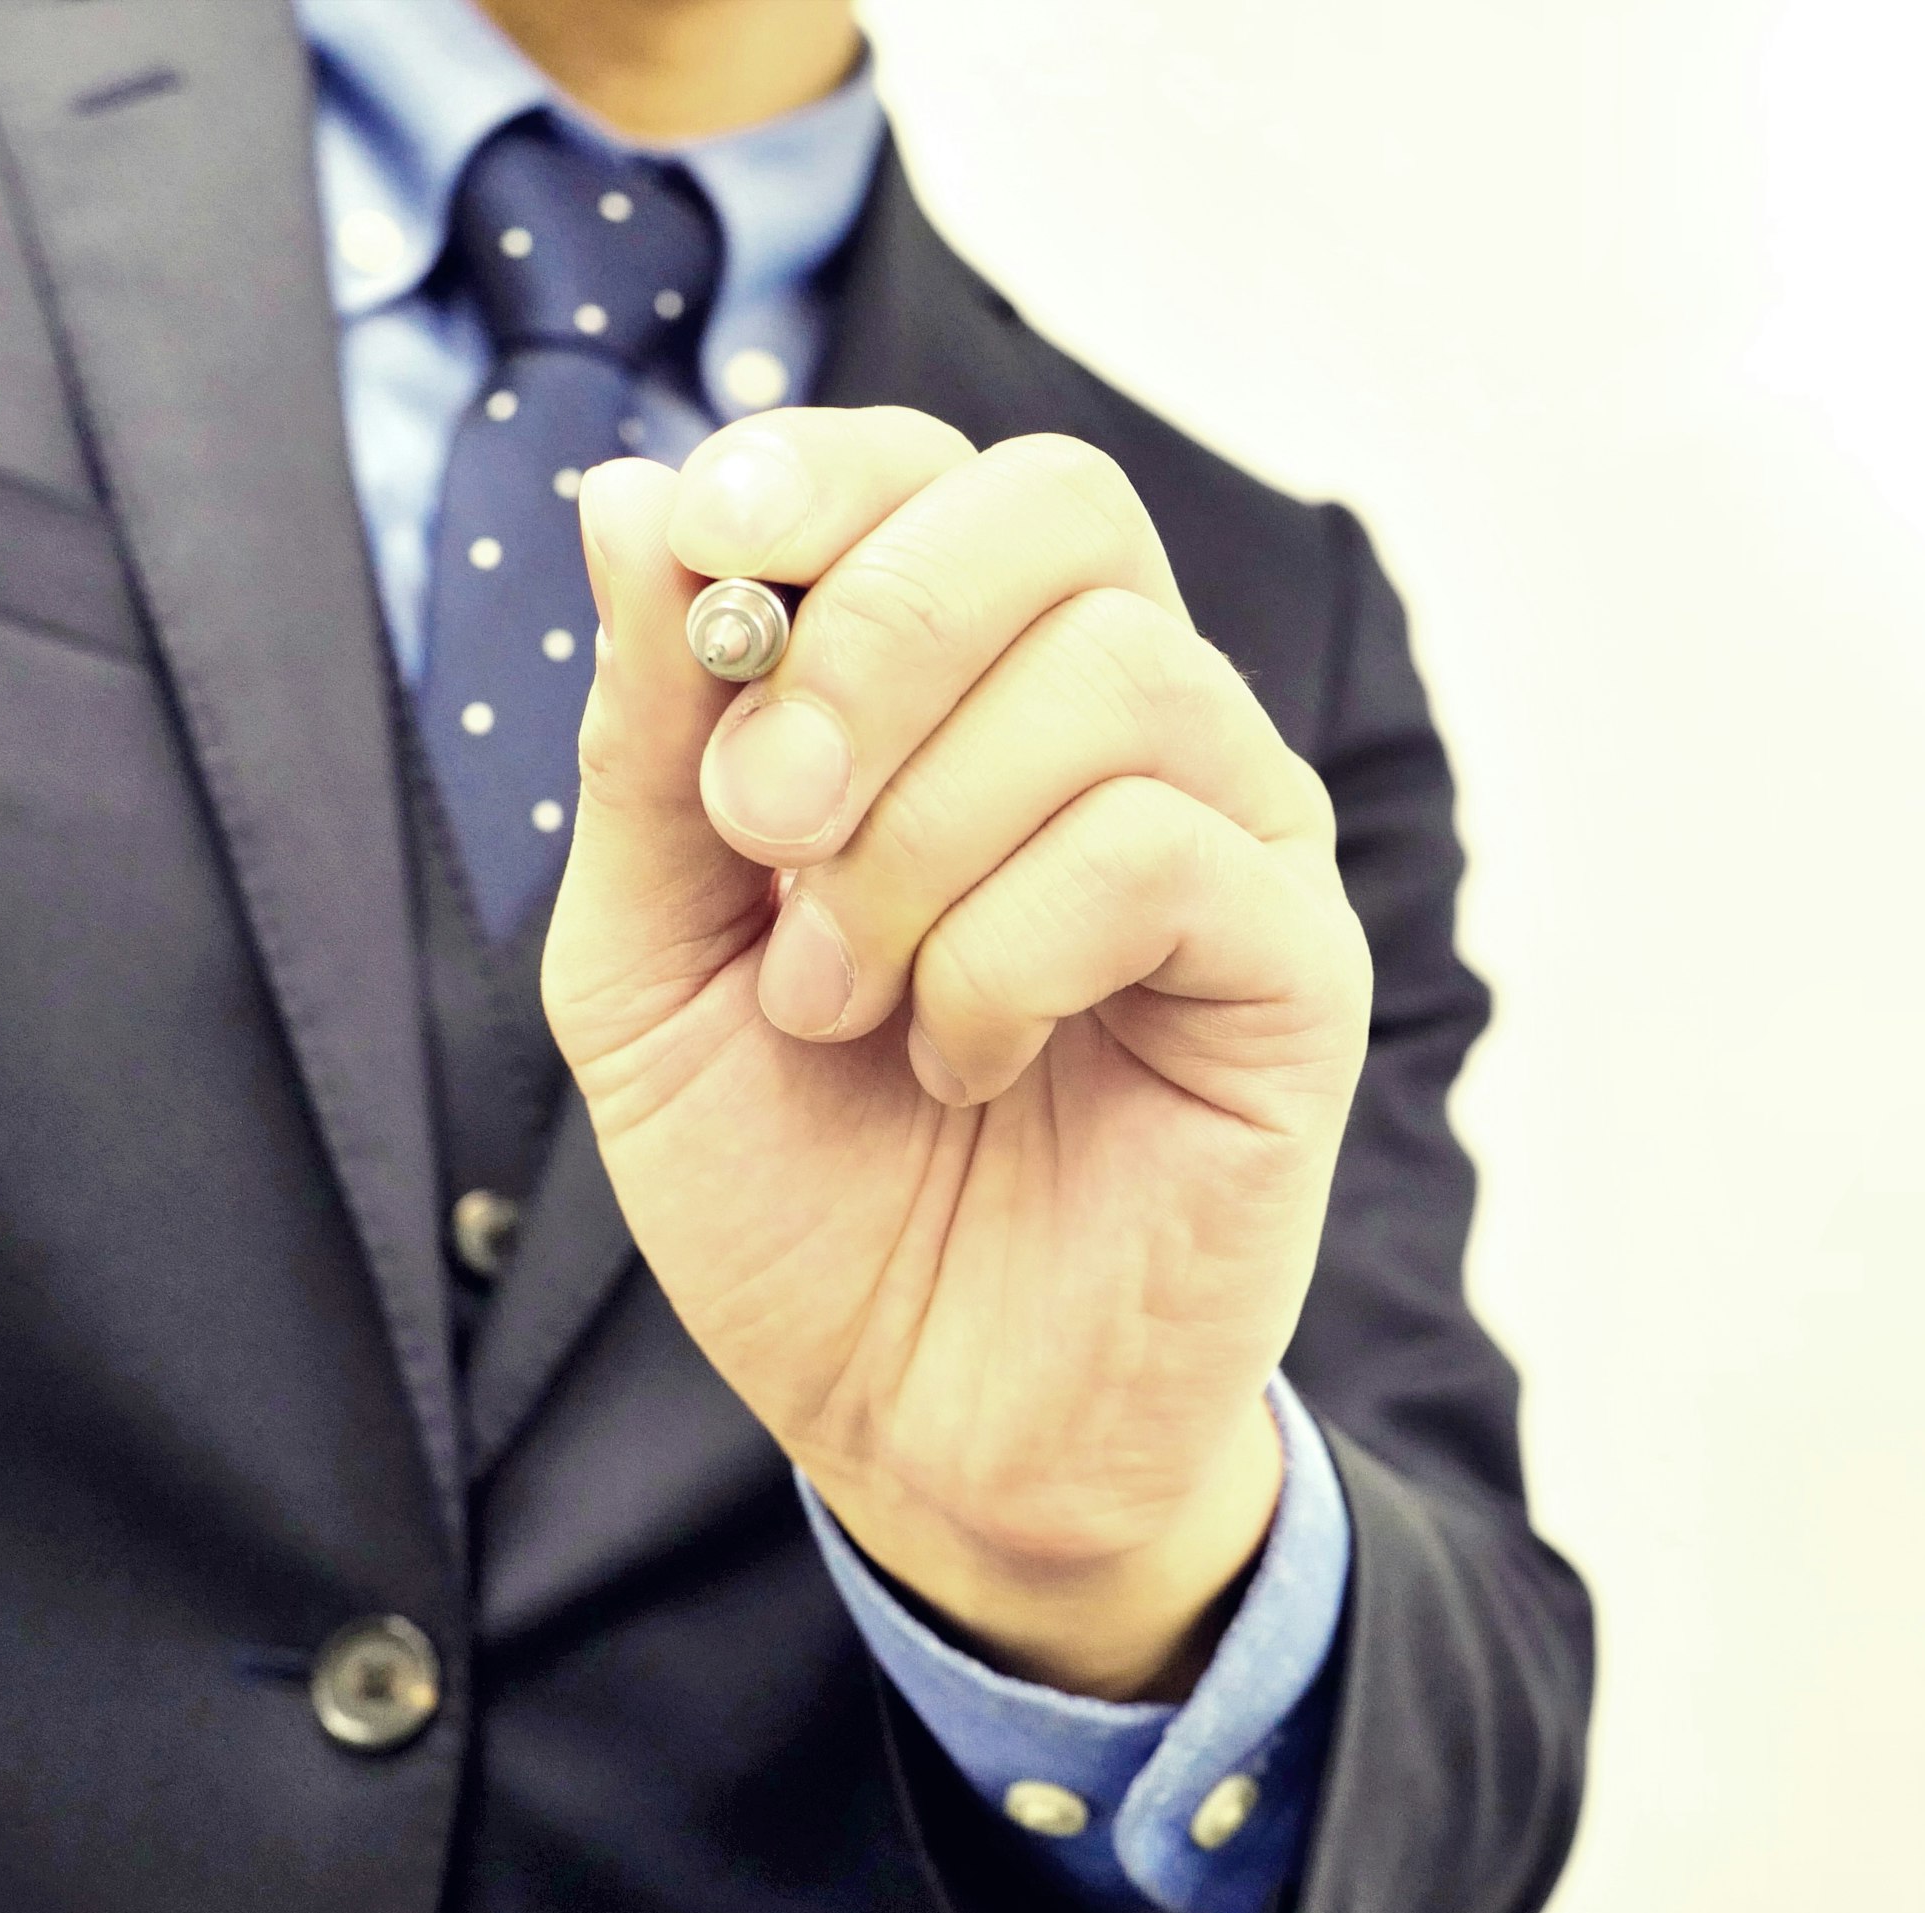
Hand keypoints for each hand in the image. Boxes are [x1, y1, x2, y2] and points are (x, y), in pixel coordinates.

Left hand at [547, 412, 1368, 1699]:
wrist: (910, 1427)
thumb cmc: (795, 1191)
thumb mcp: (644, 962)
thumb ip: (645, 742)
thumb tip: (631, 490)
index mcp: (968, 700)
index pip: (940, 474)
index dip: (823, 473)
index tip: (705, 548)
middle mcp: (1123, 736)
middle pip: (1060, 511)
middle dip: (871, 637)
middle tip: (755, 826)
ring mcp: (1228, 841)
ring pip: (1112, 677)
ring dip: (916, 840)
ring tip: (835, 1003)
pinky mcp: (1293, 972)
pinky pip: (1162, 853)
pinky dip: (1005, 955)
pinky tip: (956, 1061)